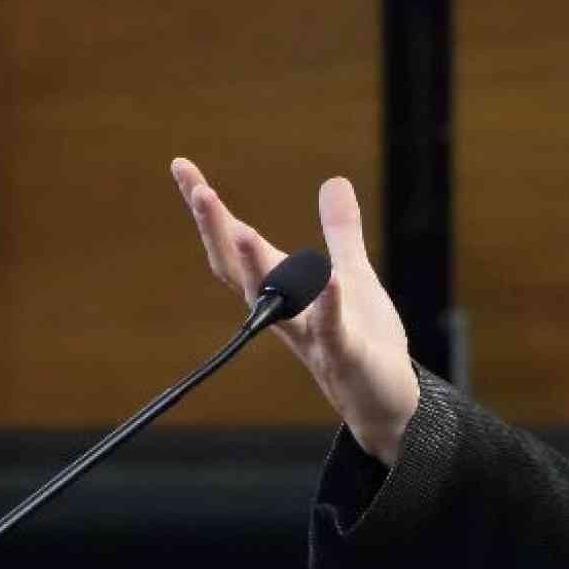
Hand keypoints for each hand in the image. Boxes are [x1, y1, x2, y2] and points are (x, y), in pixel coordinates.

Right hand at [171, 158, 419, 464]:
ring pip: (275, 302)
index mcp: (283, 289)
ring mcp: (312, 335)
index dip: (209, 210)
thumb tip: (334, 180)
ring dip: (256, 268)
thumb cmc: (364, 338)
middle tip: (199, 192)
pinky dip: (328, 302)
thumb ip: (341, 232)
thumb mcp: (353, 274)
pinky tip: (329, 275)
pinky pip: (331, 328)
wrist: (386, 401)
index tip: (181, 167)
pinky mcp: (344, 354)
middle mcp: (285, 313)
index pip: (236, 245)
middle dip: (218, 232)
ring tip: (238, 230)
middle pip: (240, 271)